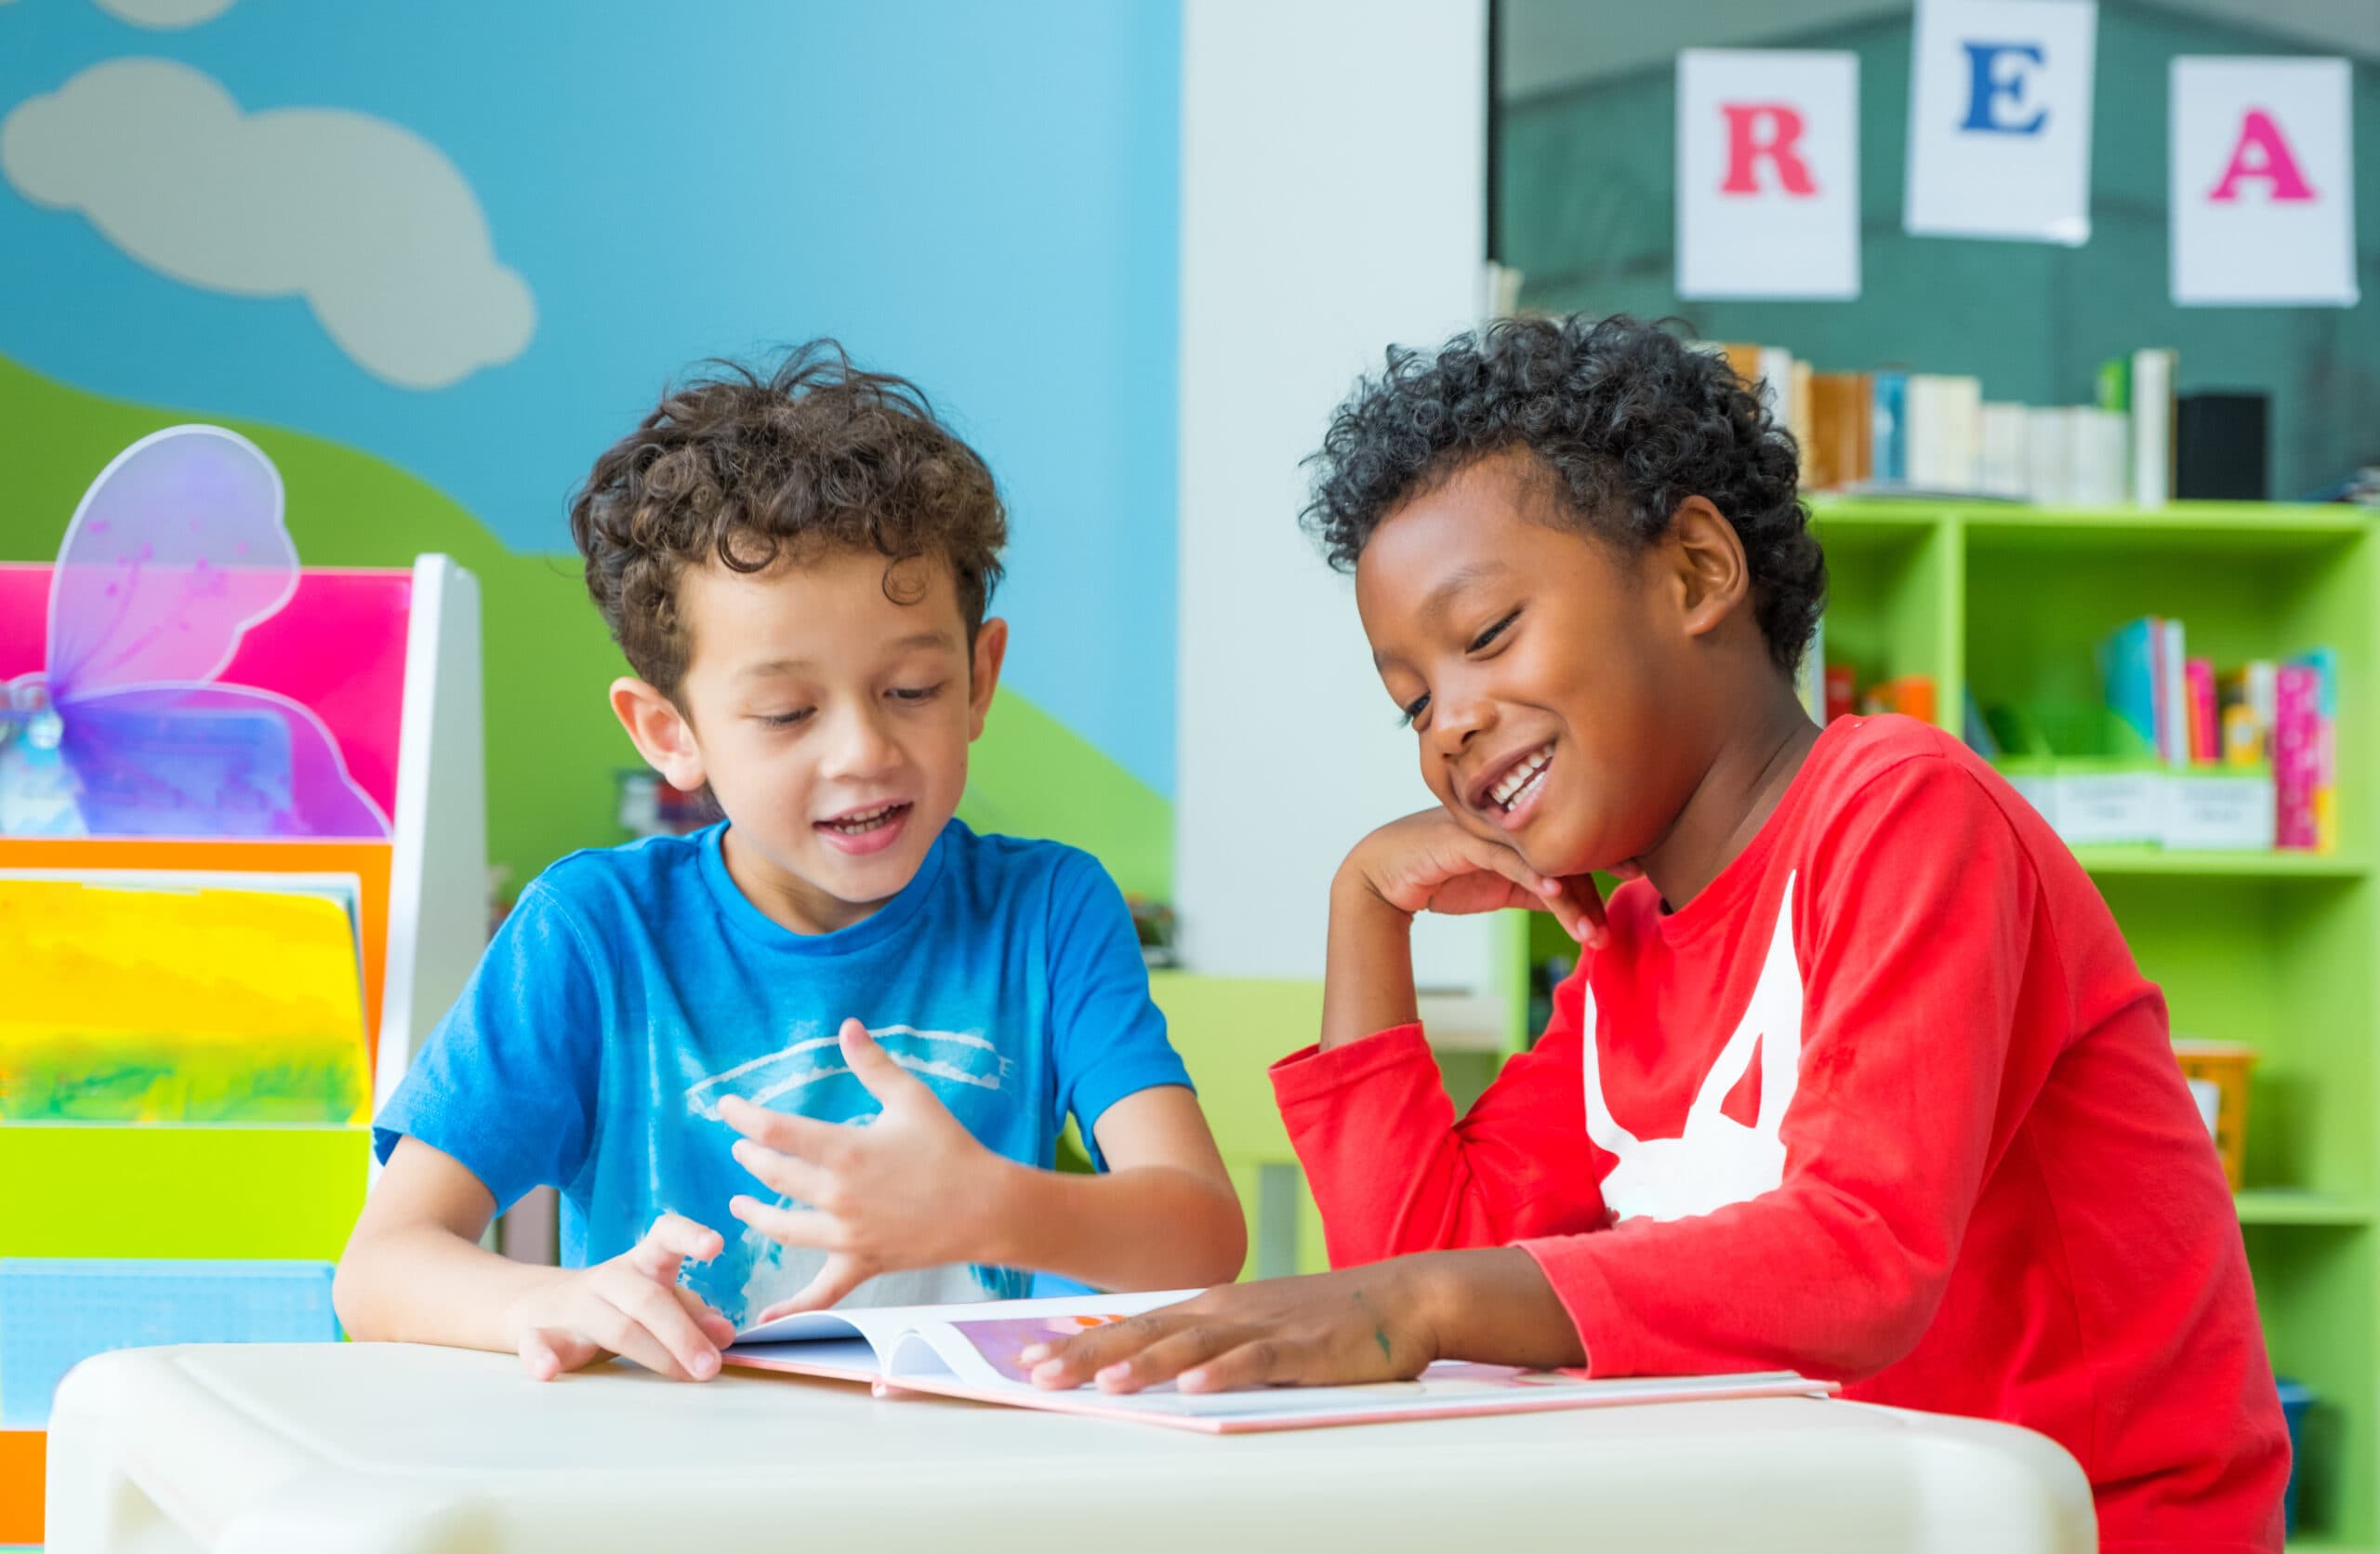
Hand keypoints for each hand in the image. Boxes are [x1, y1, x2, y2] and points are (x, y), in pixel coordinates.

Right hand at [505, 1213, 736, 1382]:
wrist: (539, 1307)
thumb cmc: (619, 1305)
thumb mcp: (660, 1301)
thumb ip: (693, 1314)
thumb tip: (724, 1335)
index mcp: (642, 1262)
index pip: (666, 1236)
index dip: (690, 1236)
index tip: (716, 1245)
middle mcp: (609, 1279)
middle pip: (649, 1299)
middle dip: (684, 1334)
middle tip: (712, 1366)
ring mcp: (575, 1307)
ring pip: (615, 1327)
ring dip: (654, 1354)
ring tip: (687, 1376)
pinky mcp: (542, 1335)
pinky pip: (537, 1343)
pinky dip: (540, 1356)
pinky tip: (547, 1371)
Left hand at [722, 1019, 1003, 1318]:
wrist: (987, 1208)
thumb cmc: (951, 1148)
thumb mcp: (911, 1098)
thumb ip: (873, 1064)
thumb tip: (847, 1025)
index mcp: (845, 1151)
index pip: (776, 1131)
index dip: (744, 1117)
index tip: (725, 1107)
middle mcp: (837, 1196)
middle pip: (773, 1176)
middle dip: (751, 1158)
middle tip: (742, 1147)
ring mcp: (846, 1235)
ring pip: (783, 1228)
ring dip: (755, 1214)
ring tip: (739, 1205)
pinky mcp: (861, 1263)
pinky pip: (820, 1292)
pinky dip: (791, 1307)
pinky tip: (765, 1319)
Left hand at [1016, 1264, 1440, 1393]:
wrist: (1402, 1296)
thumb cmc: (1325, 1321)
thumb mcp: (1254, 1329)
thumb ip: (1207, 1347)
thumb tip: (1148, 1371)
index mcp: (1211, 1308)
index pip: (1132, 1324)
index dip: (1079, 1341)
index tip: (1029, 1358)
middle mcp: (1227, 1312)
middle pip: (1146, 1332)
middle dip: (1088, 1353)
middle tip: (1037, 1373)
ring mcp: (1264, 1327)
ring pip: (1193, 1346)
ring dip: (1146, 1363)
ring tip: (1103, 1383)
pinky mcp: (1303, 1348)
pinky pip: (1258, 1362)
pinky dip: (1224, 1373)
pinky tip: (1195, 1386)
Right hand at [1342, 808, 1610, 948]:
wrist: (1382, 875)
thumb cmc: (1442, 875)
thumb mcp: (1498, 886)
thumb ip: (1535, 888)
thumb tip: (1573, 903)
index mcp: (1519, 828)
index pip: (1569, 843)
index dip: (1605, 859)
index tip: (1640, 874)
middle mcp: (1507, 822)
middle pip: (1564, 848)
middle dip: (1600, 877)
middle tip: (1634, 897)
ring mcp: (1487, 828)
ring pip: (1541, 860)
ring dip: (1572, 902)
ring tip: (1595, 935)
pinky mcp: (1464, 840)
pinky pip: (1506, 860)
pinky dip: (1532, 877)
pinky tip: (1554, 894)